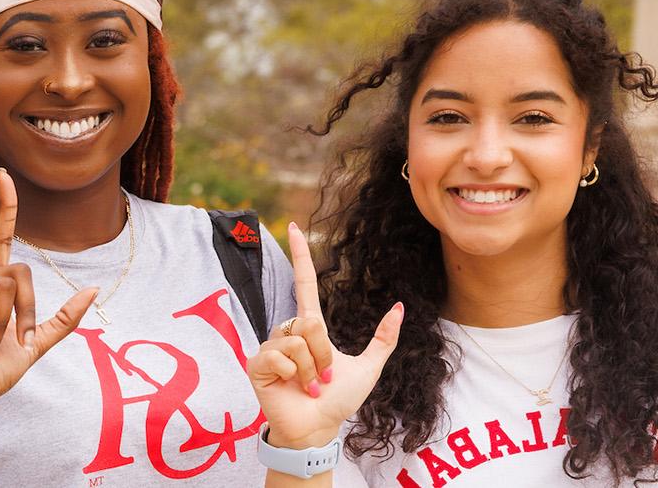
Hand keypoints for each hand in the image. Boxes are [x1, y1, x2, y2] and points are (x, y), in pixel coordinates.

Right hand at [0, 168, 97, 410]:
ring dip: (7, 321)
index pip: (1, 237)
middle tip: (16, 339)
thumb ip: (66, 318)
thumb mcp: (39, 343)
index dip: (6, 206)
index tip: (4, 175)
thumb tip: (94, 290)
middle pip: (21, 270)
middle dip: (27, 310)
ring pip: (7, 282)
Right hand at [247, 222, 404, 448]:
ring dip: (311, 368)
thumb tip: (400, 306)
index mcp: (310, 329)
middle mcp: (287, 333)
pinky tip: (293, 388)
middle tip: (322, 377)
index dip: (299, 257)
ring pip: (297, 340)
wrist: (317, 429)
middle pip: (309, 322)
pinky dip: (293, 374)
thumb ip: (383, 338)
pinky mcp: (257, 364)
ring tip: (309, 386)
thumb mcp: (369, 367)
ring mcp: (270, 348)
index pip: (303, 285)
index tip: (294, 228)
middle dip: (323, 354)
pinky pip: (279, 355)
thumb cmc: (338, 401)